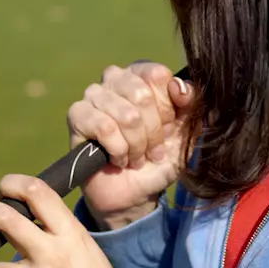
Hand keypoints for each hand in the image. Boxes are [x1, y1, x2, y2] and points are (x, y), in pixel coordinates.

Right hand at [69, 63, 196, 229]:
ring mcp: (93, 94)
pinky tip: (118, 159)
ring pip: (126, 115)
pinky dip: (118, 150)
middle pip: (142, 94)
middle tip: (152, 151)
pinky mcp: (76, 115)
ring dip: (136, 146)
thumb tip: (180, 86)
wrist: (135, 192)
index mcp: (141, 74)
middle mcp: (115, 78)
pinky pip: (104, 127)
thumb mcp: (186, 132)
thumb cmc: (159, 157)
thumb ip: (192, 105)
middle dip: (153, 132)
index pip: (157, 75)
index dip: (167, 108)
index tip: (168, 129)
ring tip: (136, 157)